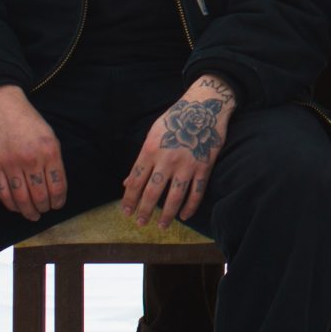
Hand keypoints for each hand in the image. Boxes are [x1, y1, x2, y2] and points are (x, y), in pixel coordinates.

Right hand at [0, 86, 68, 220]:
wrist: (3, 107)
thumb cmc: (30, 122)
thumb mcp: (50, 136)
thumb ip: (54, 160)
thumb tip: (56, 186)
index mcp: (50, 151)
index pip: (57, 185)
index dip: (59, 200)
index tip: (58, 206)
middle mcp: (32, 159)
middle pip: (39, 195)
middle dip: (44, 208)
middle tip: (45, 211)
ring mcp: (12, 163)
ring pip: (21, 198)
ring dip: (28, 211)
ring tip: (33, 215)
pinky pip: (3, 193)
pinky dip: (11, 205)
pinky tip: (17, 208)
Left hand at [121, 75, 237, 227]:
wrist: (204, 106)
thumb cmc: (175, 119)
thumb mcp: (153, 134)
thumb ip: (142, 160)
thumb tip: (127, 183)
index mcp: (150, 149)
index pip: (136, 181)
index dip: (129, 199)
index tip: (126, 212)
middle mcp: (166, 159)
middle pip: (152, 192)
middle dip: (145, 210)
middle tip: (141, 223)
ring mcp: (186, 164)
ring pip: (174, 196)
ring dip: (166, 215)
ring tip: (162, 225)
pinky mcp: (204, 166)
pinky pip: (197, 192)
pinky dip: (191, 207)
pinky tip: (184, 216)